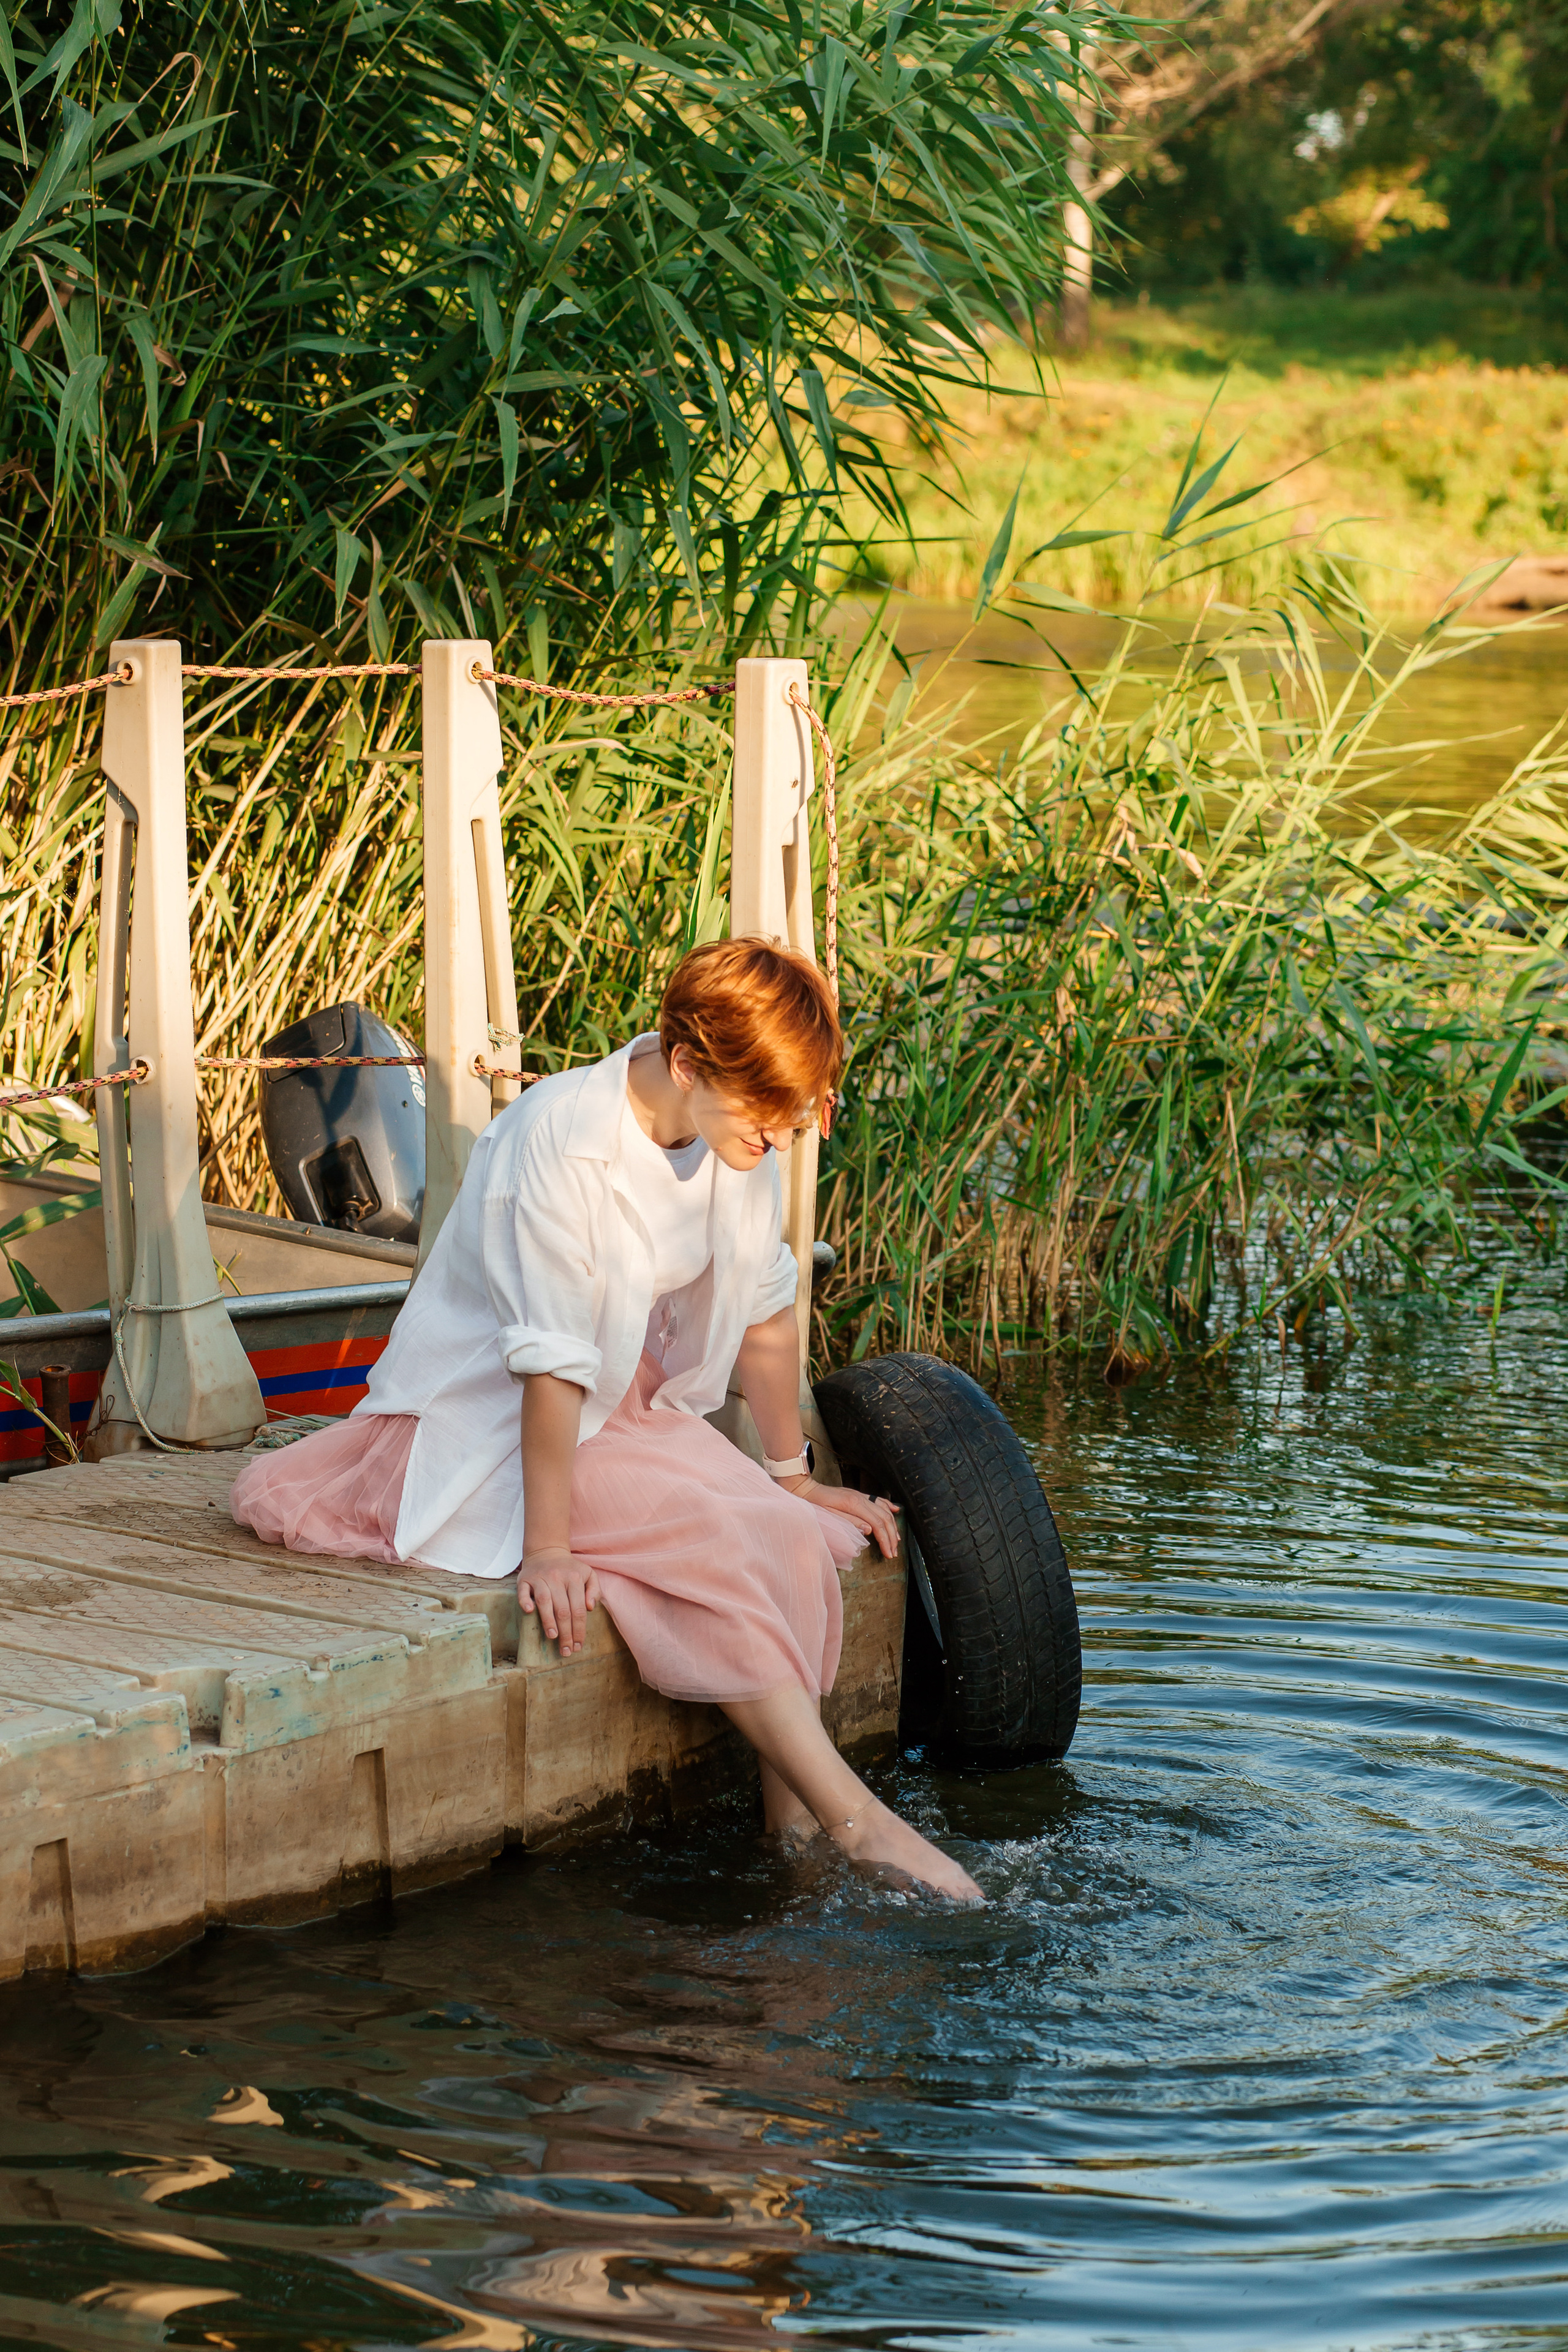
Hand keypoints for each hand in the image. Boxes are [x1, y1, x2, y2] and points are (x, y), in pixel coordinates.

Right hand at [517, 1545, 599, 1655]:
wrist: (546, 1551)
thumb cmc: (569, 1569)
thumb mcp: (588, 1574)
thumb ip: (594, 1590)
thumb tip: (591, 1607)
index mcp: (574, 1578)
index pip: (578, 1609)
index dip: (579, 1629)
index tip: (578, 1645)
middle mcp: (557, 1578)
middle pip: (563, 1609)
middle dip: (566, 1633)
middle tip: (565, 1650)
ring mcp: (540, 1578)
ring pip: (544, 1601)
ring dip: (548, 1621)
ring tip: (553, 1636)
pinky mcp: (525, 1579)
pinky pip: (523, 1591)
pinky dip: (525, 1601)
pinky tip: (529, 1612)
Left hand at [776, 1474, 899, 1557]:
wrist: (804, 1489)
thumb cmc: (814, 1504)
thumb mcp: (829, 1517)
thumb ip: (850, 1523)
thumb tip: (869, 1530)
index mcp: (853, 1504)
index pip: (877, 1524)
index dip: (885, 1540)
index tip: (889, 1554)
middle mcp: (860, 1498)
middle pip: (884, 1518)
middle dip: (891, 1536)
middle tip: (894, 1552)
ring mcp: (860, 1495)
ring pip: (884, 1509)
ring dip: (892, 1525)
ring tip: (897, 1539)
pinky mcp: (857, 1495)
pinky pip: (878, 1500)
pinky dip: (888, 1506)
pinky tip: (896, 1511)